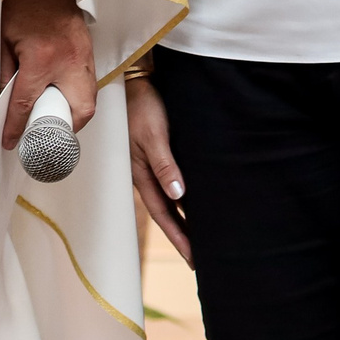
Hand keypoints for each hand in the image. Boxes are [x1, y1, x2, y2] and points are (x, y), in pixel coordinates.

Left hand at [0, 0, 93, 147]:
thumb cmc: (25, 2)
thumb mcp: (4, 38)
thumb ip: (4, 71)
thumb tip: (2, 98)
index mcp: (41, 58)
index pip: (27, 103)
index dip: (17, 127)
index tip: (12, 141)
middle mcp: (67, 60)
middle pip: (77, 111)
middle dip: (64, 128)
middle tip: (47, 131)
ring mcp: (83, 56)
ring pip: (88, 100)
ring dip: (74, 113)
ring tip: (55, 116)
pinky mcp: (88, 51)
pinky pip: (89, 83)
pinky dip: (79, 95)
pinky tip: (65, 95)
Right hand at [125, 76, 190, 262]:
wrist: (134, 79)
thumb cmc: (143, 104)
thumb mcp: (153, 135)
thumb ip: (165, 164)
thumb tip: (178, 196)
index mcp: (141, 174)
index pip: (164, 215)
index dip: (179, 238)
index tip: (195, 261)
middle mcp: (147, 175)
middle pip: (168, 213)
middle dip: (183, 237)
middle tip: (203, 260)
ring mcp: (152, 165)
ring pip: (171, 201)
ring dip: (185, 220)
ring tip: (204, 238)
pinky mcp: (159, 154)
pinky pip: (173, 184)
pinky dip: (185, 199)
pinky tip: (197, 203)